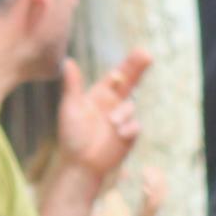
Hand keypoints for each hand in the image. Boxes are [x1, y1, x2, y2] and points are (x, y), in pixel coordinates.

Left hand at [57, 48, 153, 183]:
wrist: (80, 164)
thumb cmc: (72, 136)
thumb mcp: (70, 107)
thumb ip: (73, 85)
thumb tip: (68, 61)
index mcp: (101, 94)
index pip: (118, 74)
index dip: (128, 63)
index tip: (140, 52)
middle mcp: (114, 103)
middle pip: (131, 81)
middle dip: (139, 68)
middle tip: (148, 54)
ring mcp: (123, 119)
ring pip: (130, 107)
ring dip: (123, 113)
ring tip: (111, 123)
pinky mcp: (129, 135)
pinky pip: (135, 126)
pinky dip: (128, 128)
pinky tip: (119, 134)